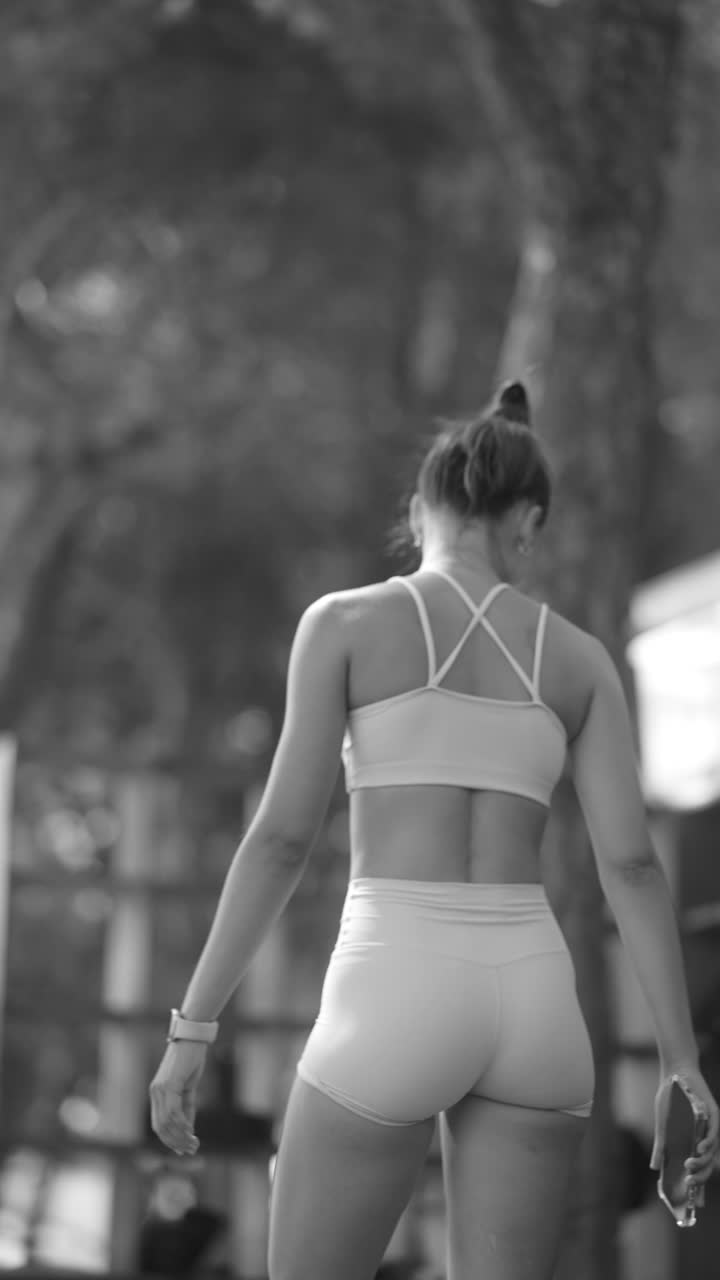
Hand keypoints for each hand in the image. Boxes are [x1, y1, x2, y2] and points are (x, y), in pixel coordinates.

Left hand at [149, 1039, 206, 1155]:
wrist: (193, 1038)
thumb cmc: (190, 1060)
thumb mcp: (188, 1088)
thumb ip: (186, 1108)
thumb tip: (188, 1130)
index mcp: (156, 1094)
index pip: (158, 1125)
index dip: (169, 1140)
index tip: (183, 1150)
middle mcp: (155, 1092)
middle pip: (160, 1127)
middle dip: (175, 1142)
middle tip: (191, 1150)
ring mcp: (160, 1088)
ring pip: (166, 1122)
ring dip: (180, 1136)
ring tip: (194, 1144)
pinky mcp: (170, 1084)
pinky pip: (173, 1111)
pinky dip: (182, 1124)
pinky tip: (191, 1131)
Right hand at [651, 1065, 719, 1206]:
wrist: (675, 1073)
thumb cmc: (668, 1098)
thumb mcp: (663, 1125)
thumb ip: (661, 1146)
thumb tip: (655, 1168)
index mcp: (692, 1142)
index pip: (698, 1168)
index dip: (698, 1186)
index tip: (694, 1204)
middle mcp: (703, 1137)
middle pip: (707, 1164)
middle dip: (700, 1177)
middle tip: (689, 1184)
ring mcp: (709, 1127)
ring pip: (711, 1152)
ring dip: (702, 1163)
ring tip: (690, 1167)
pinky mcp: (712, 1115)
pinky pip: (714, 1133)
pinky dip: (708, 1143)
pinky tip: (699, 1149)